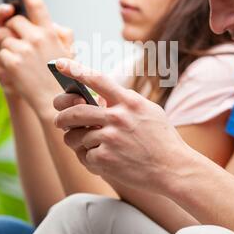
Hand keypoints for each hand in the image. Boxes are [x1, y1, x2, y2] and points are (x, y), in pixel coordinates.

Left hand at [0, 0, 73, 115]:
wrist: (56, 101)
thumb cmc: (64, 78)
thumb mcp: (67, 51)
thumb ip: (57, 33)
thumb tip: (49, 24)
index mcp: (51, 33)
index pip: (36, 4)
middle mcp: (37, 37)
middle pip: (13, 21)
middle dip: (13, 30)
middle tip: (20, 42)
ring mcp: (23, 49)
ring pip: (3, 36)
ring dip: (8, 45)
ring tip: (21, 59)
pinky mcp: (11, 62)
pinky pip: (1, 52)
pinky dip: (6, 60)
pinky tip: (18, 70)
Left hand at [53, 59, 191, 192]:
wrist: (174, 169)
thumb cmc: (162, 139)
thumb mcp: (148, 111)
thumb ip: (125, 102)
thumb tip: (99, 98)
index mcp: (129, 102)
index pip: (97, 79)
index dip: (76, 70)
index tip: (59, 64)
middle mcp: (118, 117)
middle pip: (75, 111)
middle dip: (62, 117)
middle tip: (59, 121)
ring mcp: (111, 139)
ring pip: (75, 136)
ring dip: (74, 141)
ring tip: (83, 144)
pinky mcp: (106, 159)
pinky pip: (84, 156)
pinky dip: (89, 159)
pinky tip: (102, 161)